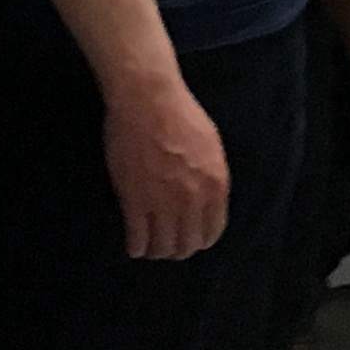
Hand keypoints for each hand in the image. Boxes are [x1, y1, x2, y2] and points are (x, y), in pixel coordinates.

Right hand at [105, 72, 229, 259]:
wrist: (148, 99)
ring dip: (156, 251)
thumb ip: (210, 177)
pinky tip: (133, 244)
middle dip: (177, 249)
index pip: (212, 232)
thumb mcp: (211, 146)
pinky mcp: (135, 201)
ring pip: (162, 247)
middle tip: (167, 243)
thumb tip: (206, 198)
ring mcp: (163, 203)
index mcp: (215, 186)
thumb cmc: (180, 113)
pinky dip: (136, 247)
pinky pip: (138, 239)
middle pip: (187, 245)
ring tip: (149, 245)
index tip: (189, 238)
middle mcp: (192, 200)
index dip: (199, 240)